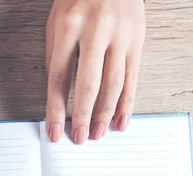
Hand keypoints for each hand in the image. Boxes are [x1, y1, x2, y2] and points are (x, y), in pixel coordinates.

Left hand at [45, 0, 145, 142]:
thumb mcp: (57, 21)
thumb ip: (57, 55)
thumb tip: (57, 95)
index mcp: (69, 27)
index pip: (59, 77)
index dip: (56, 108)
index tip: (54, 130)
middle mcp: (96, 31)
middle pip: (88, 84)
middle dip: (82, 116)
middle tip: (79, 137)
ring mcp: (120, 36)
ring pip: (113, 84)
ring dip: (105, 113)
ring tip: (98, 133)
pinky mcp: (137, 40)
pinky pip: (132, 78)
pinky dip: (127, 102)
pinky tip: (121, 120)